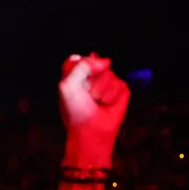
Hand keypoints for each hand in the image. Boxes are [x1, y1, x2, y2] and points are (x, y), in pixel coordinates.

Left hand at [59, 54, 129, 168]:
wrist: (90, 130)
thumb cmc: (76, 112)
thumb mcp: (67, 86)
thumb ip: (81, 66)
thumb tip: (106, 61)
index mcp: (76, 75)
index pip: (78, 59)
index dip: (80, 67)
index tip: (78, 83)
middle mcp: (93, 77)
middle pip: (95, 63)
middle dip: (90, 81)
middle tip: (87, 96)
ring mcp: (108, 82)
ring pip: (108, 73)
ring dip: (100, 90)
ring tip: (97, 102)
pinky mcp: (121, 90)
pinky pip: (120, 83)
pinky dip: (112, 96)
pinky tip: (107, 104)